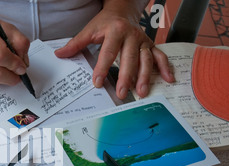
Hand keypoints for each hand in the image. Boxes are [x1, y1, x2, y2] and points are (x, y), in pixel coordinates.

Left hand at [55, 6, 174, 98]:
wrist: (122, 11)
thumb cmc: (104, 23)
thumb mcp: (89, 30)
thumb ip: (76, 44)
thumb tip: (60, 54)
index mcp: (115, 31)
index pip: (108, 52)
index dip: (102, 68)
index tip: (97, 83)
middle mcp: (132, 35)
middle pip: (129, 58)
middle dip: (126, 77)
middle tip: (121, 93)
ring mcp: (142, 41)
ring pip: (146, 60)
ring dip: (144, 77)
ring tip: (140, 92)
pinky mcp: (150, 45)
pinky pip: (160, 57)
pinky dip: (165, 68)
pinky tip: (168, 80)